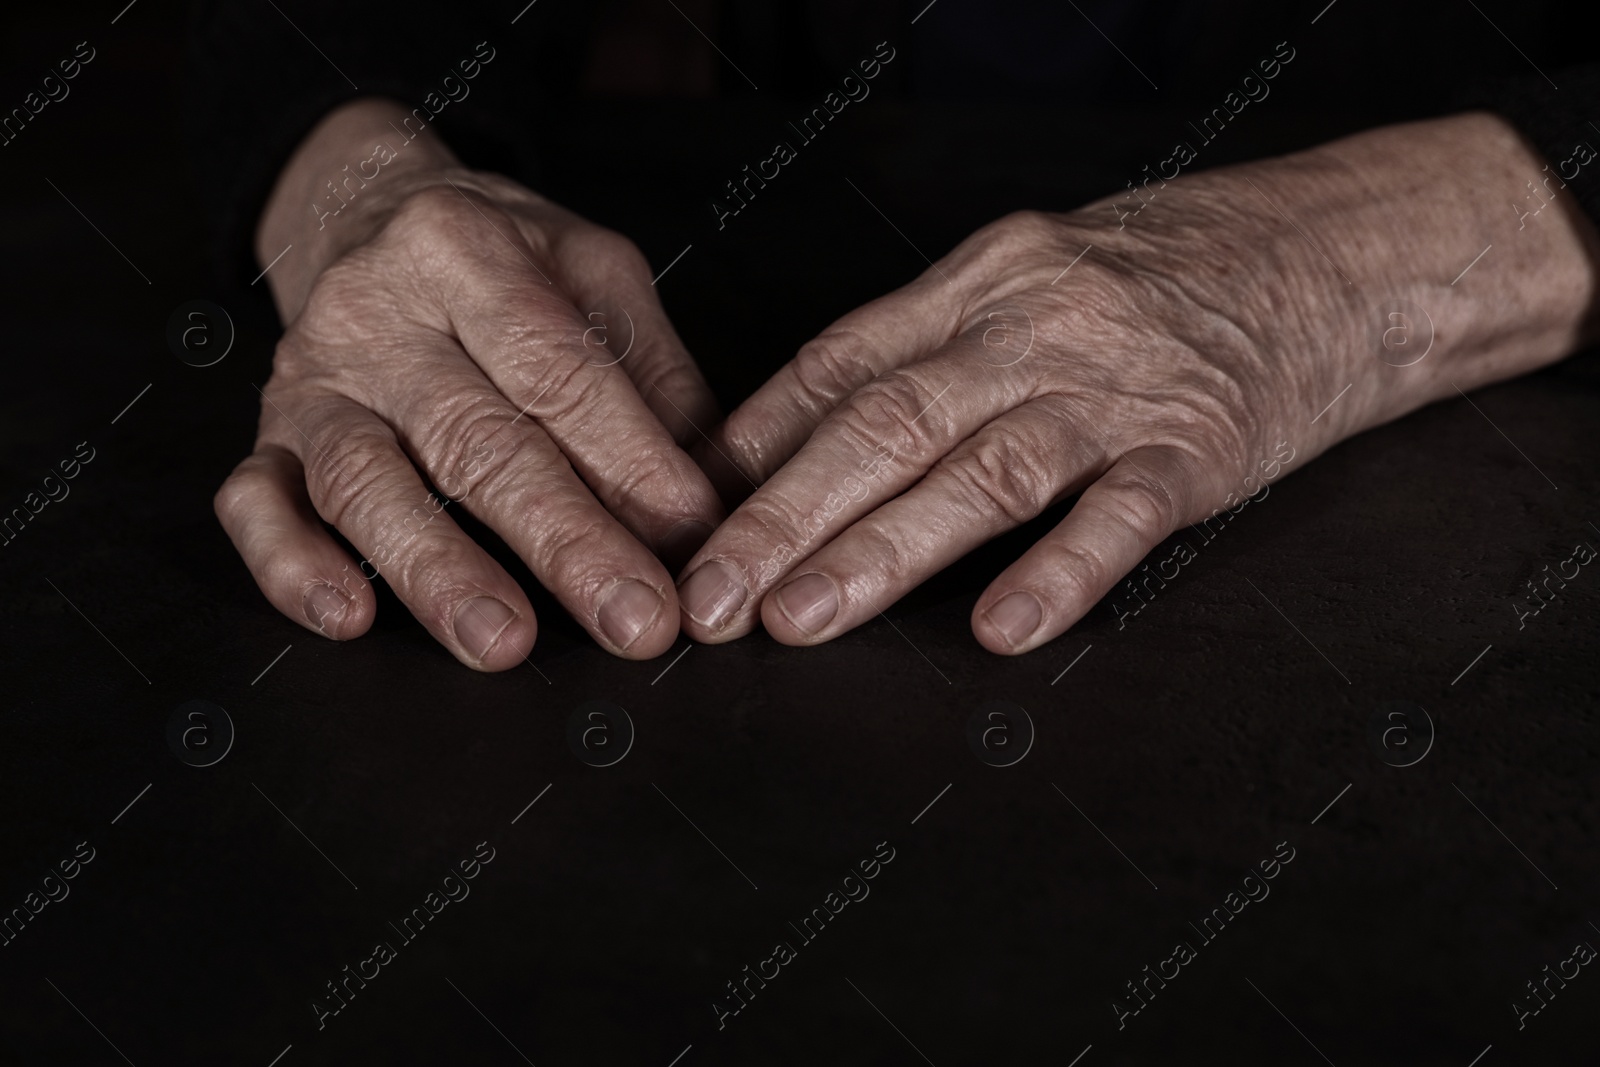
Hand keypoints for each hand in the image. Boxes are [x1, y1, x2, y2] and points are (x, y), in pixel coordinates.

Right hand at [216, 99, 722, 667]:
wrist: (368, 210)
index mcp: (467, 250)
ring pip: (367, 481)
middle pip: (475, 438)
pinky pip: (255, 503)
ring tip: (504, 642)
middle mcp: (377, 310)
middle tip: (632, 620)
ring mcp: (312, 378)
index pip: (558, 370)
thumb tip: (710, 496)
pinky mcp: (270, 435)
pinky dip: (292, 564)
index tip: (692, 537)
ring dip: (437, 571)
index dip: (630, 461)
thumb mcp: (594, 274)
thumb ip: (653, 376)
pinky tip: (346, 615)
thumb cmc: (503, 260)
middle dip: (563, 541)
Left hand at [679, 113, 1597, 652]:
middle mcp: (1030, 327)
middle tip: (709, 599)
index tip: (686, 524)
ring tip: (798, 620)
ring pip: (981, 468)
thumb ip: (909, 354)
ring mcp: (1115, 386)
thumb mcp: (1019, 284)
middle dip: (782, 517)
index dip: (754, 449)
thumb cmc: (1153, 280)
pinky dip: (1060, 571)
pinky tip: (1001, 629)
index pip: (839, 367)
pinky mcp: (1198, 444)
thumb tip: (777, 439)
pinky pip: (1121, 512)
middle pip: (885, 421)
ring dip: (880, 549)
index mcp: (974, 285)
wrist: (1326, 253)